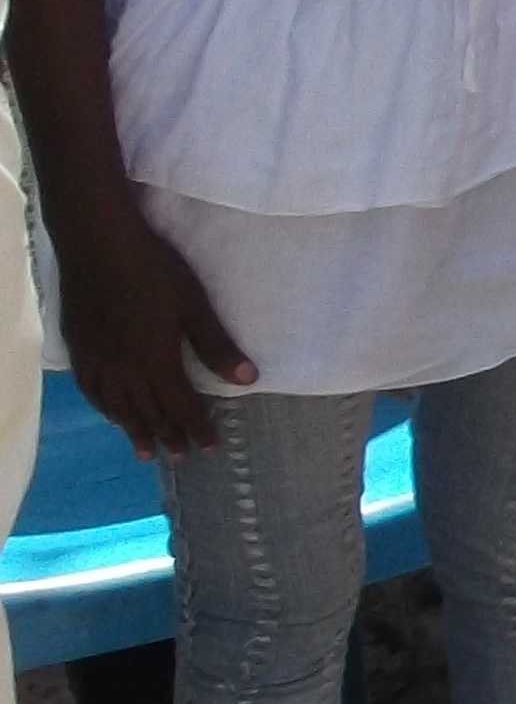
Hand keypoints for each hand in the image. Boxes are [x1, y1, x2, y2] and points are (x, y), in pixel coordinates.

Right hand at [59, 209, 254, 453]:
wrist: (98, 246)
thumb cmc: (154, 272)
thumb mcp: (194, 306)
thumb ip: (217, 346)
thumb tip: (249, 379)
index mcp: (155, 362)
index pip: (180, 406)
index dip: (196, 428)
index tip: (210, 447)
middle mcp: (123, 371)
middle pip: (148, 412)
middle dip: (168, 435)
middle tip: (179, 457)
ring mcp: (97, 361)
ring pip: (118, 407)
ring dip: (134, 429)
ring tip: (146, 452)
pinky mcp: (79, 349)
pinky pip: (91, 391)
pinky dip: (104, 409)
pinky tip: (110, 413)